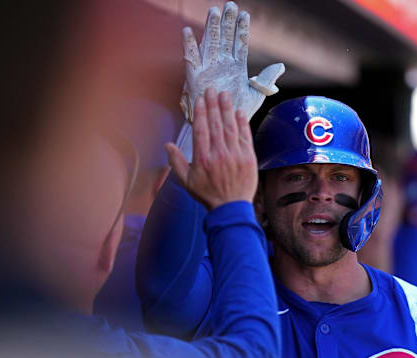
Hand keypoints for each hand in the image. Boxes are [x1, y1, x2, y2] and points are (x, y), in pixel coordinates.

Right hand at [167, 88, 257, 210]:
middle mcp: (219, 154)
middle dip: (213, 104)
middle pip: (215, 124)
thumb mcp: (187, 181)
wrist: (231, 208)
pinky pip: (245, 136)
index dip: (201, 112)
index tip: (200, 99)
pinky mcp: (248, 158)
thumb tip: (167, 145)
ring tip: (224, 95)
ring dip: (227, 109)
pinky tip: (239, 111)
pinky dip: (242, 123)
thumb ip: (176, 162)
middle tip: (212, 90)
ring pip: (230, 127)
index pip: (201, 129)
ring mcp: (235, 155)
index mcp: (202, 159)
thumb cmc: (208, 195)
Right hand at [180, 1, 283, 122]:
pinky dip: (189, 45)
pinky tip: (188, 31)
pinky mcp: (195, 76)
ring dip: (212, 28)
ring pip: (210, 43)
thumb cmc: (238, 113)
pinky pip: (191, 58)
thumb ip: (267, 80)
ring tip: (214, 12)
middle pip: (225, 38)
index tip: (245, 14)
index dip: (242, 29)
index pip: (240, 43)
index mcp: (236, 67)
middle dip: (227, 22)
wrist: (222, 128)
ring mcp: (209, 68)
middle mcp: (222, 64)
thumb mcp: (256, 96)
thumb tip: (281, 66)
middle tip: (230, 5)